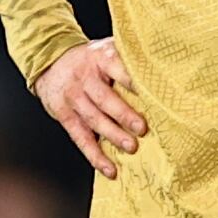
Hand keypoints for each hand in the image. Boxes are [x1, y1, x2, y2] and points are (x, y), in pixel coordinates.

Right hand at [34, 38, 143, 177]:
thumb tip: (167, 66)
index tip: (152, 94)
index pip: (118, 69)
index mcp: (101, 57)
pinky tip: (110, 169)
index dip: (134, 82)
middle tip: (142, 128)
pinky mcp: (64, 116)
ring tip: (131, 147)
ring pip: (93, 119)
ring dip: (112, 135)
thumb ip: (130, 56)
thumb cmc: (91, 58)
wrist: (50, 61)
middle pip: (104, 98)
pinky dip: (95, 155)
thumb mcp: (108, 48)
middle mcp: (84, 78)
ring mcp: (73, 98)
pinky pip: (80, 138)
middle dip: (124, 114)